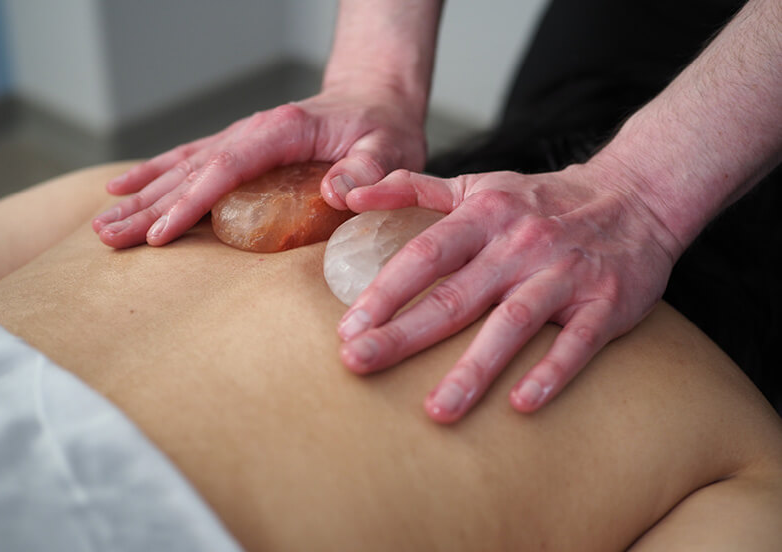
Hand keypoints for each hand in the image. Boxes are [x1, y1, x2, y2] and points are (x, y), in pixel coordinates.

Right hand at [92, 88, 426, 247]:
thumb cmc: (383, 128)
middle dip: (148, 206)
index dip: (190, 203)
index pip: (225, 169)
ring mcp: (242, 140)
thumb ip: (368, 169)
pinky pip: (189, 162)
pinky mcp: (240, 150)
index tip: (159, 234)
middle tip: (107, 238)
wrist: (375, 100)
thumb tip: (337, 191)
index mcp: (282, 131)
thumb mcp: (389, 149)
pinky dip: (155, 176)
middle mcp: (252, 132)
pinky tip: (125, 189)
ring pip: (181, 169)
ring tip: (103, 225)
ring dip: (142, 197)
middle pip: (190, 171)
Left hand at [336, 163, 681, 421]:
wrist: (635, 197)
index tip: (349, 327)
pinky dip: (551, 371)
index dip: (384, 291)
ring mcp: (564, 274)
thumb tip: (350, 192)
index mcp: (485, 216)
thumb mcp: (477, 185)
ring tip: (437, 410)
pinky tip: (521, 404)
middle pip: (456, 296)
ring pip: (513, 324)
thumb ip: (414, 190)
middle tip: (358, 364)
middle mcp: (520, 245)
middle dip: (403, 334)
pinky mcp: (605, 303)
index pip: (425, 255)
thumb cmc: (540, 201)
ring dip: (474, 369)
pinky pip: (577, 342)